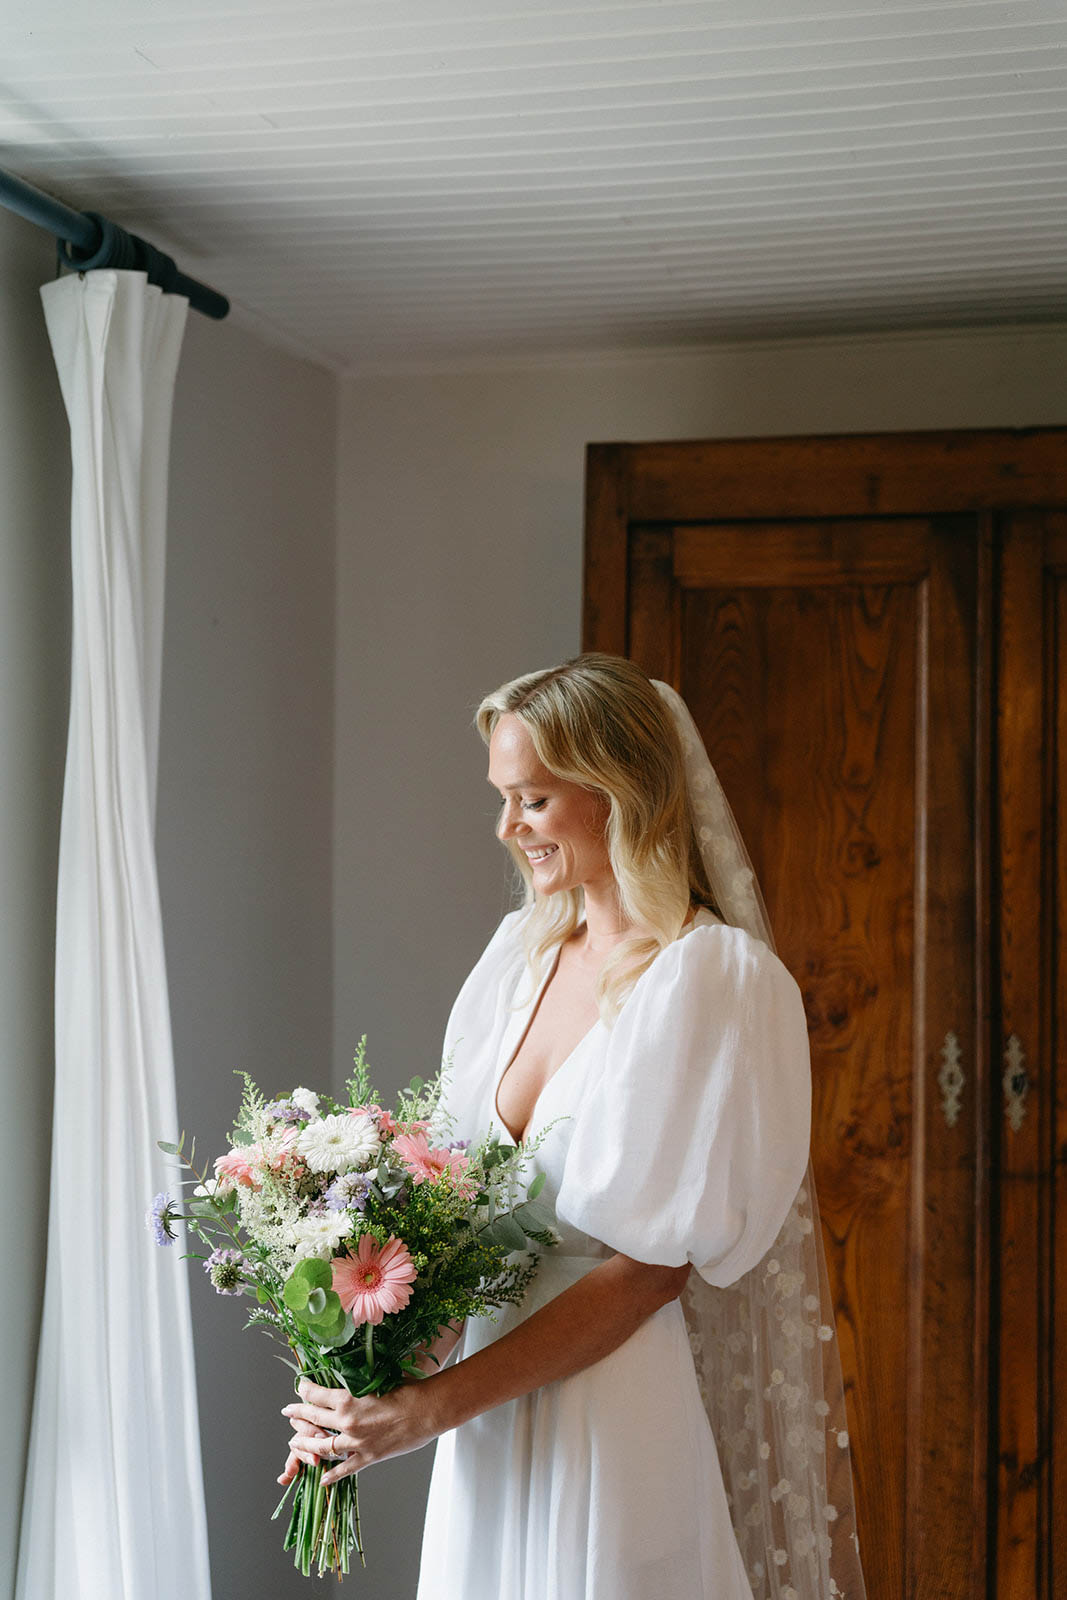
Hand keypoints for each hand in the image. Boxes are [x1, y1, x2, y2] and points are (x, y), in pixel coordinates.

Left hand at [280, 1375, 442, 1485]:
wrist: (428, 1409)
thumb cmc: (408, 1389)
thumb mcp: (379, 1379)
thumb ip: (360, 1381)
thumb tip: (350, 1377)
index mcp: (348, 1398)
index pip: (316, 1394)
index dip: (304, 1390)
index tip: (299, 1388)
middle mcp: (347, 1421)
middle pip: (313, 1419)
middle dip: (297, 1415)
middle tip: (288, 1412)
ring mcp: (356, 1442)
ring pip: (322, 1447)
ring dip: (306, 1446)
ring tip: (294, 1444)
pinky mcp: (369, 1457)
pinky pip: (345, 1469)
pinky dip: (331, 1475)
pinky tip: (322, 1479)